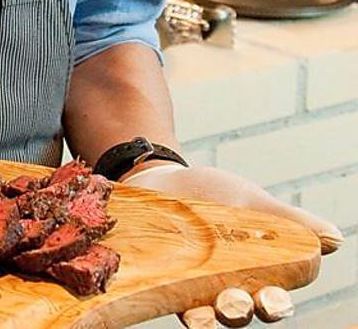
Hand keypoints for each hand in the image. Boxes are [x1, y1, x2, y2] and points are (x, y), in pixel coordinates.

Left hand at [123, 164, 343, 325]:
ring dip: (211, 316)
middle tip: (239, 303)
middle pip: (243, 311)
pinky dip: (178, 305)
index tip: (274, 299)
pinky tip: (180, 304)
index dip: (276, 302)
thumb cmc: (213, 195)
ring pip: (209, 314)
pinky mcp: (166, 282)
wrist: (162, 181)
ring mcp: (196, 287)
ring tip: (210, 307)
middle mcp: (229, 287)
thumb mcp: (250, 201)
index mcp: (258, 272)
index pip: (274, 297)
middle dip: (244, 311)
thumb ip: (289, 221)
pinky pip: (172, 302)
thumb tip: (335, 239)